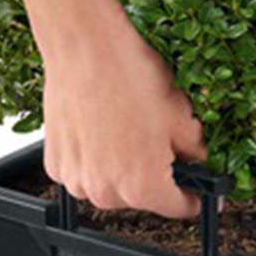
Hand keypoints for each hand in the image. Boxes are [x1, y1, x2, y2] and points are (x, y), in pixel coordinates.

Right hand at [39, 0, 206, 217]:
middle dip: (158, 176)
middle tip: (162, 143)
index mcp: (143, 188)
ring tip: (130, 129)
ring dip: (124, 168)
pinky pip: (85, 172)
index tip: (200, 187)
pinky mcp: (55, 164)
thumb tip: (200, 163)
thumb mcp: (183, 119)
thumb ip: (196, 154)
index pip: (181, 208)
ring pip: (112, 186)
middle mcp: (105, 192)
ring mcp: (76, 180)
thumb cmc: (131, 78)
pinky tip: (104, 128)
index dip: (195, 195)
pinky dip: (96, 158)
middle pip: (144, 198)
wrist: (86, 48)